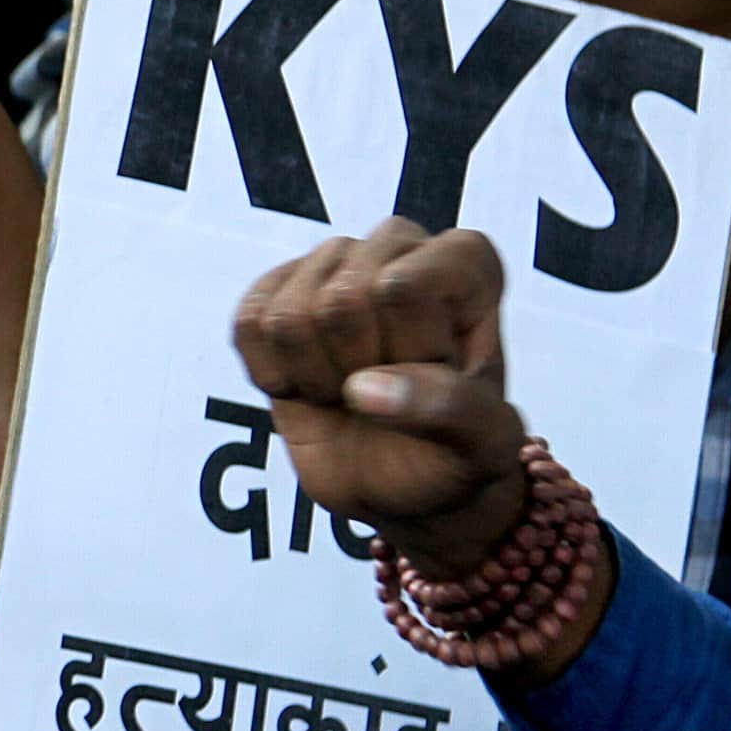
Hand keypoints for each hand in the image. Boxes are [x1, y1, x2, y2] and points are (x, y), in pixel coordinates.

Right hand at [228, 223, 536, 576]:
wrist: (403, 482)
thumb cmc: (454, 452)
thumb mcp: (483, 443)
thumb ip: (447, 409)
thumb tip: (362, 388)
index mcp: (466, 264)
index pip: (402, 288)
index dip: (406, 350)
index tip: (437, 376)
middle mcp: (398, 249)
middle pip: (341, 302)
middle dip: (358, 372)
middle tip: (388, 394)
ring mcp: (332, 265)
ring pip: (288, 316)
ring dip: (315, 378)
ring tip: (352, 392)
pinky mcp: (277, 291)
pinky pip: (248, 324)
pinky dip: (272, 376)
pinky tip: (309, 384)